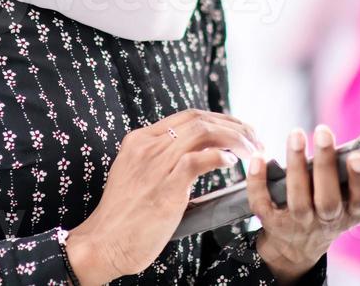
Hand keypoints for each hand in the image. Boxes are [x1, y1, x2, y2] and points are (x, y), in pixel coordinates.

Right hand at [65, 107, 264, 283]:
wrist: (103, 242)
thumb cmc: (124, 217)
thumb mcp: (138, 176)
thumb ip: (162, 162)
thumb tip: (199, 159)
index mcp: (140, 140)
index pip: (188, 116)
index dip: (220, 119)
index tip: (240, 131)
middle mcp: (147, 145)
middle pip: (200, 119)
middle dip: (234, 126)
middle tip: (255, 140)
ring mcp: (155, 163)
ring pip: (203, 132)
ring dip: (235, 139)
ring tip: (252, 152)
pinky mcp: (165, 185)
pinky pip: (198, 160)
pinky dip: (220, 157)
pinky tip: (232, 164)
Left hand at [246, 124, 359, 283]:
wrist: (299, 243)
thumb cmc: (342, 206)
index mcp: (356, 211)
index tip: (356, 156)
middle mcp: (329, 219)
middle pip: (327, 198)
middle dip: (325, 166)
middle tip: (322, 131)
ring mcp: (299, 222)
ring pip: (297, 198)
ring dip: (295, 166)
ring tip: (296, 133)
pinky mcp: (272, 220)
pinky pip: (263, 203)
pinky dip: (258, 181)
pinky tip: (260, 157)